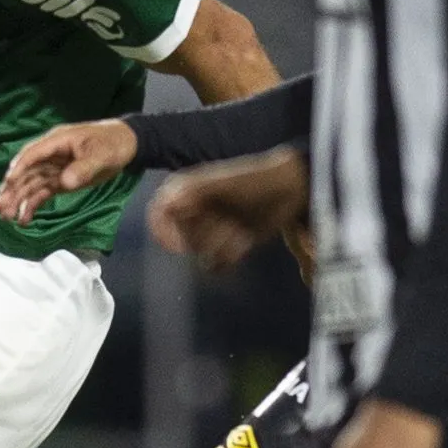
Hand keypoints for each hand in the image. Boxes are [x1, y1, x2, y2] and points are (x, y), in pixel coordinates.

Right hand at [0, 120, 136, 223]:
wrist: (127, 145)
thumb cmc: (112, 143)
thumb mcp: (101, 154)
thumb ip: (83, 168)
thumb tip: (64, 183)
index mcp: (56, 142)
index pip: (32, 154)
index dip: (19, 169)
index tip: (7, 184)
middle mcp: (50, 155)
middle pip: (26, 172)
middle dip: (12, 190)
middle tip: (0, 208)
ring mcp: (54, 169)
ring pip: (31, 185)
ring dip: (18, 200)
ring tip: (6, 217)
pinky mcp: (60, 181)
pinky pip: (42, 193)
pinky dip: (32, 205)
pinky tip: (24, 219)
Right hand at [147, 150, 307, 270]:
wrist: (288, 190)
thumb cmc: (253, 180)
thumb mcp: (220, 183)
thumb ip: (192, 193)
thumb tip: (167, 205)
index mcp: (184, 192)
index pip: (159, 216)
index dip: (163, 233)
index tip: (178, 246)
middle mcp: (193, 213)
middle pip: (183, 240)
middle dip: (207, 235)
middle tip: (229, 220)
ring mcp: (209, 231)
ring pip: (201, 255)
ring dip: (223, 245)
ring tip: (241, 228)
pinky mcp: (225, 247)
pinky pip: (216, 266)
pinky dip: (231, 257)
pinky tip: (245, 240)